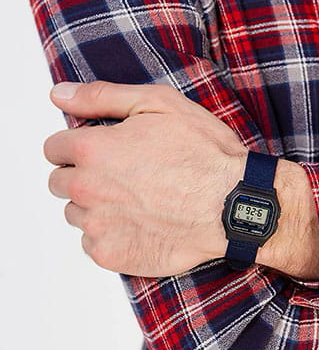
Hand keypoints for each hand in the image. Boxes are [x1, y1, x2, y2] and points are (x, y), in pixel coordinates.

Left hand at [44, 81, 247, 276]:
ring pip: (76, 214)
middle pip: (60, 182)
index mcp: (93, 150)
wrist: (233, 205)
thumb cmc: (205, 155)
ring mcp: (97, 226)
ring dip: (96, 208)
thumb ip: (102, 97)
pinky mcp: (111, 255)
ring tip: (136, 201)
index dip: (78, 146)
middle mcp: (86, 189)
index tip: (99, 151)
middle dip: (84, 176)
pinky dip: (110, 236)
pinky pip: (92, 244)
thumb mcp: (159, 104)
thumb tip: (60, 93)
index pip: (54, 148)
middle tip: (123, 176)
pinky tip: (140, 224)